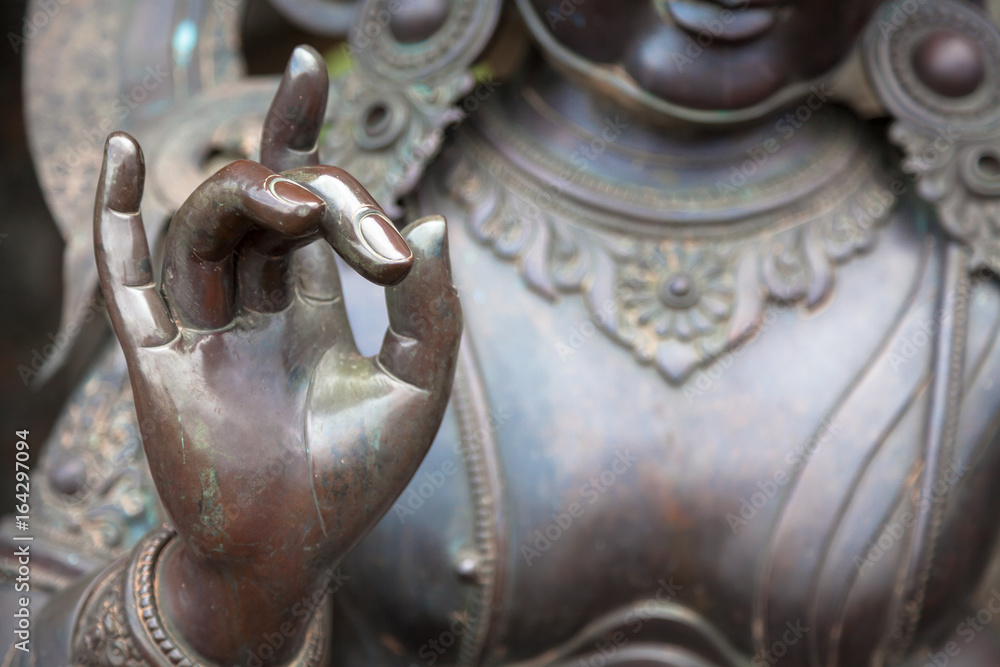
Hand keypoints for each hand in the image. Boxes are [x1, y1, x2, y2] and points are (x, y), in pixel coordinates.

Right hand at [93, 46, 461, 664]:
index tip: (307, 65)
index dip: (302, 135)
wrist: (291, 555)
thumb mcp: (417, 389)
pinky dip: (115, 215)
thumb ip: (433, 312)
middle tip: (349, 217)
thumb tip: (438, 225)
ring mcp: (201, 328)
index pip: (302, 203)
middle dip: (307, 185)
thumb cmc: (354, 481)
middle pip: (261, 205)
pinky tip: (117, 152)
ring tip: (299, 202)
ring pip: (204, 229)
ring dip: (244, 198)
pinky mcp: (157, 358)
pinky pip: (125, 276)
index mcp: (308, 306)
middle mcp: (252, 306)